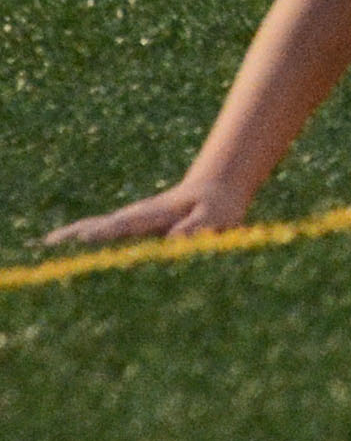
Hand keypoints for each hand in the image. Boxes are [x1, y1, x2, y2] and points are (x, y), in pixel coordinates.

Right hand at [41, 174, 251, 249]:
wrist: (215, 190)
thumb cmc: (216, 206)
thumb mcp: (215, 215)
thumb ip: (198, 226)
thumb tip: (176, 239)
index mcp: (154, 214)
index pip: (125, 224)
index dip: (106, 232)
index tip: (84, 238)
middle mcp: (136, 216)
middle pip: (100, 224)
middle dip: (75, 234)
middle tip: (46, 246)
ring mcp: (131, 222)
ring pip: (96, 227)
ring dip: (71, 238)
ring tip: (44, 248)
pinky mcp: (132, 230)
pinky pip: (103, 235)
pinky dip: (82, 240)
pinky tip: (66, 250)